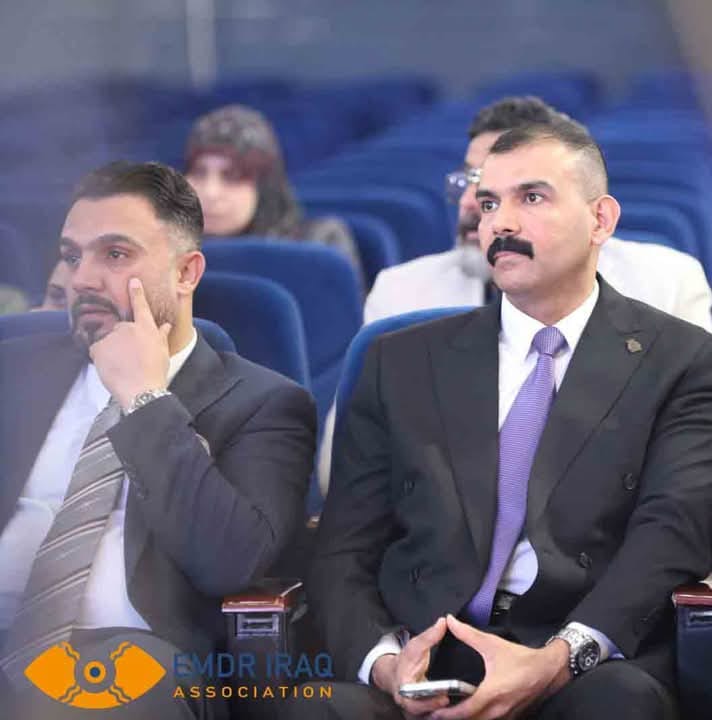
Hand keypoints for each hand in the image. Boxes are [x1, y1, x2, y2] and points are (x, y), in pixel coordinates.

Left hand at [90, 277, 170, 409]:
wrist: (141, 390)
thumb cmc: (155, 373)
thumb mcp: (163, 353)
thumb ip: (161, 336)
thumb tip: (165, 325)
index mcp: (146, 328)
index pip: (141, 306)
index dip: (137, 292)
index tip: (133, 281)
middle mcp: (129, 328)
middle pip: (121, 330)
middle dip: (122, 341)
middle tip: (129, 359)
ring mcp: (113, 337)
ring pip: (108, 341)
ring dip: (112, 351)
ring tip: (122, 367)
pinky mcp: (99, 347)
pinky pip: (97, 351)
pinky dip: (101, 359)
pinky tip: (111, 369)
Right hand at [371, 617, 449, 716]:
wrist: (393, 673)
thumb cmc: (405, 660)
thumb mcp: (416, 645)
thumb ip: (430, 636)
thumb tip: (443, 622)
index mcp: (403, 686)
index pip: (413, 700)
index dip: (428, 701)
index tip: (444, 697)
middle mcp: (405, 702)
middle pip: (420, 713)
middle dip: (435, 709)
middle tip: (451, 705)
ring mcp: (411, 710)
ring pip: (425, 717)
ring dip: (439, 714)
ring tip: (456, 710)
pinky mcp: (419, 714)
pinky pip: (428, 717)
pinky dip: (439, 714)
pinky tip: (452, 712)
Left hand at [429, 615, 570, 719]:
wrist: (547, 669)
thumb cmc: (519, 658)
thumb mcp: (492, 643)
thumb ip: (468, 634)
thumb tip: (449, 621)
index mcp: (492, 693)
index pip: (466, 711)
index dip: (448, 714)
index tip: (433, 712)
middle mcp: (498, 709)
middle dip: (453, 719)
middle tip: (436, 713)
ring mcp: (506, 716)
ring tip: (449, 713)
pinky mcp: (511, 716)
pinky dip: (479, 719)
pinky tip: (470, 713)